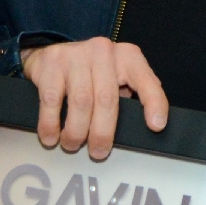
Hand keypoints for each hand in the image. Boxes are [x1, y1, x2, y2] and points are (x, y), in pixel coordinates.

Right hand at [18, 37, 167, 157]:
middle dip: (102, 133)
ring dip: (76, 131)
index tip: (156, 126)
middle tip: (98, 152)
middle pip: (107, 99)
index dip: (154, 104)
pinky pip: (52, 99)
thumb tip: (136, 132)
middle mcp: (104, 51)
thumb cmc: (89, 73)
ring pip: (81, 102)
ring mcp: (76, 55)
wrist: (49, 53)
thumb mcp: (114, 79)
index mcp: (127, 57)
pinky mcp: (52, 62)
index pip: (146, 81)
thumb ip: (127, 98)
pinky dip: (51, 123)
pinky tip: (51, 136)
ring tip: (72, 145)